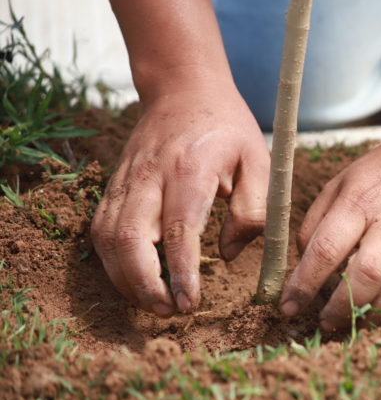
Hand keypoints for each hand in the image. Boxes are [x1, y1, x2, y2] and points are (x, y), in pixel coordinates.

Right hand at [90, 85, 269, 315]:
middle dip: (145, 286)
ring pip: (108, 239)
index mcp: (189, 169)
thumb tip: (228, 255)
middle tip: (170, 312)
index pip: (177, 230)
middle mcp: (150, 176)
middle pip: (129, 240)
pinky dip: (113, 261)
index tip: (191, 303)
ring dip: (126, 280)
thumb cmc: (227, 126)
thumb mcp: (259, 160)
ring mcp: (125, 180)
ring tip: (155, 303)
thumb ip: (254, 210)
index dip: (182, 273)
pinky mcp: (114, 185)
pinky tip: (136, 278)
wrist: (183, 88)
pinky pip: (102, 230)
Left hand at [279, 121, 380, 329]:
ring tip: (356, 318)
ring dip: (371, 314)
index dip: (303, 284)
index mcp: (359, 201)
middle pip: (362, 277)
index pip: (325, 250)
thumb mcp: (344, 179)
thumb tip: (303, 262)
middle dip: (338, 308)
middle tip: (325, 322)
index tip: (288, 307)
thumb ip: (317, 219)